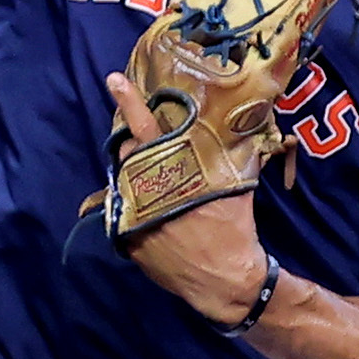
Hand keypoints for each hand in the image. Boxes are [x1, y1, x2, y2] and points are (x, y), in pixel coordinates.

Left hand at [101, 72, 272, 327]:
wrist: (225, 279)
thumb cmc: (234, 227)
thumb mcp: (233, 183)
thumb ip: (228, 154)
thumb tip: (244, 126)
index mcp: (172, 171)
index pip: (146, 129)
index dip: (130, 103)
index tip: (114, 80)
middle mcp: (145, 189)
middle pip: (129, 154)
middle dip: (137, 146)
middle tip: (153, 147)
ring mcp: (133, 216)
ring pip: (124, 183)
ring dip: (137, 177)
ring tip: (159, 185)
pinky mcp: (128, 239)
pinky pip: (125, 214)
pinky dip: (138, 210)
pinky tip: (159, 219)